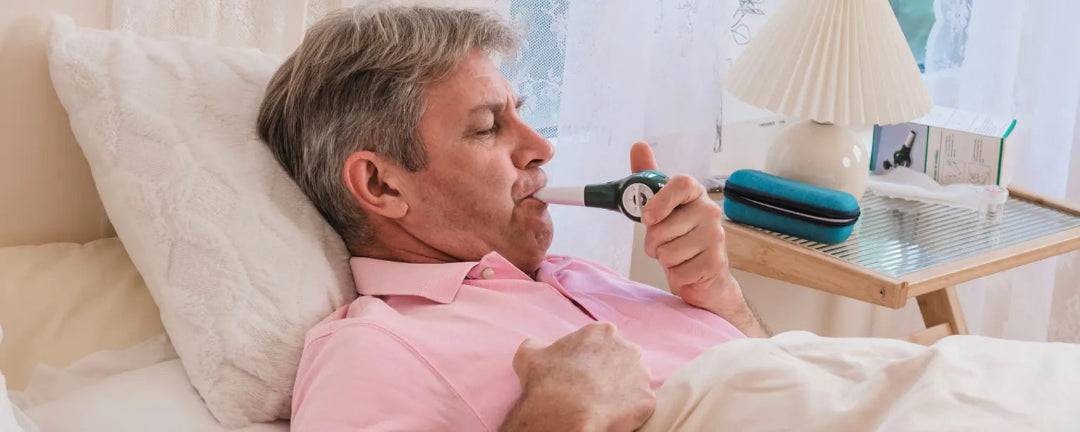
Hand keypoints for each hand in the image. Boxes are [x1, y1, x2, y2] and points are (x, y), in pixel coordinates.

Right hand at [503, 322, 655, 431]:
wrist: (563, 414)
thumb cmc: (547, 383)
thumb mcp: (529, 355)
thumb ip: (538, 345)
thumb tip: (537, 347)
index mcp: (602, 332)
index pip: (602, 339)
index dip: (592, 356)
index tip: (583, 369)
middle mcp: (628, 348)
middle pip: (623, 358)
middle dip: (612, 370)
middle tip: (594, 387)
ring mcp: (641, 374)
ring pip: (635, 381)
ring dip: (623, 390)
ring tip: (604, 403)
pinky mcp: (648, 400)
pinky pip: (641, 405)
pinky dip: (630, 411)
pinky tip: (612, 415)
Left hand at [630, 142, 766, 336]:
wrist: (706, 276)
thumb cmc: (679, 238)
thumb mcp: (660, 209)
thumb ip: (647, 179)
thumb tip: (639, 146)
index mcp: (695, 195)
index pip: (682, 184)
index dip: (660, 200)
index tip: (647, 217)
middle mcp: (709, 212)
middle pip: (662, 227)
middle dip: (653, 242)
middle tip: (664, 244)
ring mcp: (715, 237)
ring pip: (667, 252)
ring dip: (664, 259)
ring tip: (678, 257)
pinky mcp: (716, 262)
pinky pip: (677, 271)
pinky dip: (676, 275)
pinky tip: (687, 269)